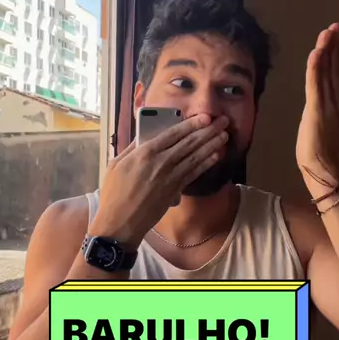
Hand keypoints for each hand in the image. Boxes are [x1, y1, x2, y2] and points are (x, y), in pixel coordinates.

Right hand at [89, 114, 228, 245]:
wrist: (120, 222)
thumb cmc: (114, 194)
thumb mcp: (116, 165)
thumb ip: (131, 148)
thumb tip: (143, 136)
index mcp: (145, 152)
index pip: (173, 133)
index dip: (192, 124)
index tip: (205, 117)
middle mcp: (161, 162)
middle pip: (189, 143)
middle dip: (208, 131)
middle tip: (223, 122)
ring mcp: (170, 177)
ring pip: (195, 157)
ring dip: (211, 145)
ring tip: (224, 136)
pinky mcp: (175, 190)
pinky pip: (193, 173)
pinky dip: (205, 163)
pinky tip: (216, 156)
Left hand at [296, 23, 338, 193]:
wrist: (323, 170)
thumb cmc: (318, 153)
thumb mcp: (319, 125)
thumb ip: (319, 110)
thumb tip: (315, 101)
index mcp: (337, 104)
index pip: (334, 74)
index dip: (333, 54)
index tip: (332, 37)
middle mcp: (336, 101)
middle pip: (334, 69)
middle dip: (333, 46)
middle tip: (334, 27)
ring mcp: (329, 105)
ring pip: (327, 72)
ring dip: (326, 50)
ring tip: (327, 33)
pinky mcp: (317, 111)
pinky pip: (316, 85)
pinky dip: (316, 68)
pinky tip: (317, 53)